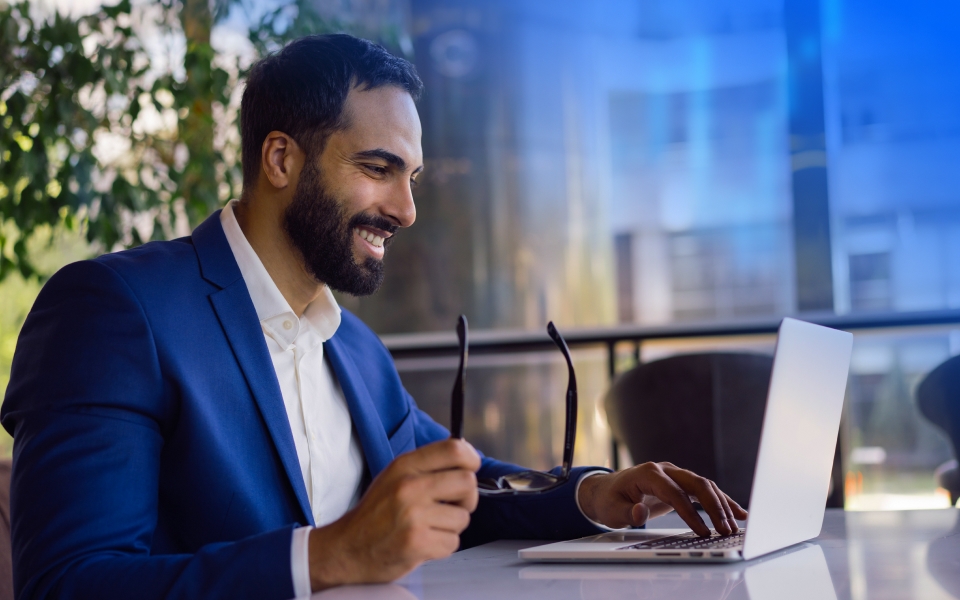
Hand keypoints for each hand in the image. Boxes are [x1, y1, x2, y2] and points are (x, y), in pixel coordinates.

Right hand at [307, 438, 480, 590]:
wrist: (347, 548)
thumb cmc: (376, 513)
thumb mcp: (395, 476)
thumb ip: (427, 466)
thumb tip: (466, 459)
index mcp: (405, 466)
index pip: (454, 449)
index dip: (471, 459)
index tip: (470, 469)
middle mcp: (409, 486)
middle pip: (467, 482)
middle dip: (466, 498)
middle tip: (452, 506)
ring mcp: (413, 515)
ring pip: (463, 518)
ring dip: (451, 526)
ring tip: (428, 527)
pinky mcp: (417, 542)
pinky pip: (453, 542)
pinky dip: (442, 546)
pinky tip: (423, 542)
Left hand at [577, 462, 747, 535]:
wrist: (606, 490)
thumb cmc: (609, 499)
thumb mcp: (611, 510)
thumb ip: (626, 513)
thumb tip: (640, 513)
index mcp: (649, 473)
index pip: (675, 493)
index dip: (690, 513)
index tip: (702, 532)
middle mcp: (665, 470)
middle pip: (697, 484)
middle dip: (714, 507)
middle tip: (726, 530)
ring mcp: (674, 474)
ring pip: (705, 486)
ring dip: (722, 505)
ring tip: (736, 526)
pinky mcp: (680, 483)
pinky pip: (705, 490)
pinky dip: (721, 501)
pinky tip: (738, 513)